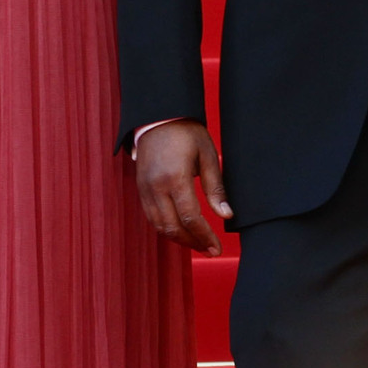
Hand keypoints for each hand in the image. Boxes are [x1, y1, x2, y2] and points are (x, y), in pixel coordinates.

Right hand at [135, 120, 231, 256]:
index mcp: (175, 178)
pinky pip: (151, 217)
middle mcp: (156, 187)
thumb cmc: (186, 133)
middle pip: (173, 227)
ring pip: (159, 226)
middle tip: (210, 250)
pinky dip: (166, 228)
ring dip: (178, 239)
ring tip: (197, 244)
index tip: (216, 247)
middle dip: (192, 243)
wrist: (158, 117)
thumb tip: (226, 214)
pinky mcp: (140, 188)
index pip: (190, 218)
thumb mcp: (207, 155)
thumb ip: (215, 187)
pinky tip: (180, 230)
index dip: (204, 236)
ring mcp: (145, 189)